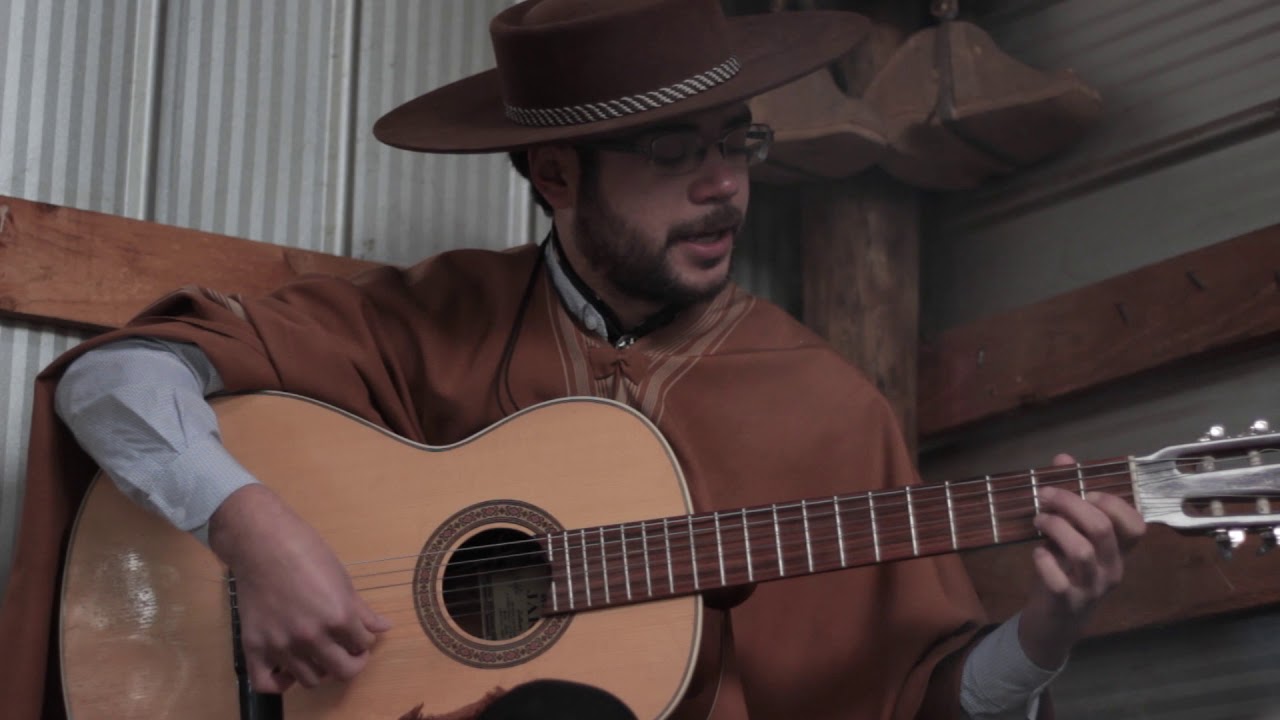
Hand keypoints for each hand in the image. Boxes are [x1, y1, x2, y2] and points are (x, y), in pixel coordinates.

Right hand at [208, 484, 391, 692]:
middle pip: (343, 671)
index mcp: (339, 616)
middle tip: (348, 651)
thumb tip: (383, 628)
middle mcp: (312, 637)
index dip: (364, 640)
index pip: (363, 644)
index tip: (358, 634)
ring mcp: (282, 645)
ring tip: (319, 654)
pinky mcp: (255, 647)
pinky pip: (267, 684)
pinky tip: (288, 672)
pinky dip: (281, 684)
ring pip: (311, 680)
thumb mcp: (342, 579)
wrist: (262, 542)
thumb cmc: (306, 552)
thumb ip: (362, 610)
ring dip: (319, 670)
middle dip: (352, 661)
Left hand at [1018, 454, 1145, 669]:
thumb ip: (1070, 500)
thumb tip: (1064, 458)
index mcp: (1118, 551)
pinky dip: (1044, 560)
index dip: (1112, 502)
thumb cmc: (1064, 572)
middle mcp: (1112, 569)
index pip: (1136, 525)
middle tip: (1045, 494)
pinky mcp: (1068, 602)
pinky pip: (1059, 579)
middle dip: (1071, 503)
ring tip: (1038, 519)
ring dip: (1055, 527)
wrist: (1054, 623)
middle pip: (1103, 528)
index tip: (1084, 491)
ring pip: (1082, 550)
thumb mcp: (1069, 536)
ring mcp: (1092, 588)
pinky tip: (1038, 552)